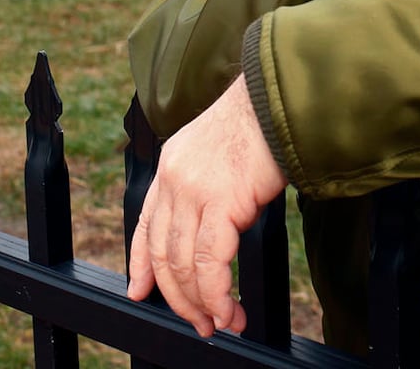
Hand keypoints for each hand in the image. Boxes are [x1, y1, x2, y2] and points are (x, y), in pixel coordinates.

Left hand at [127, 76, 288, 335]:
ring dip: (202, 302)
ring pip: (184, 263)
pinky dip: (217, 293)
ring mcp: (192, 190)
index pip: (146, 225)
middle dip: (179, 296)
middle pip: (163, 253)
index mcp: (170, 166)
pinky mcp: (220, 200)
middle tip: (199, 322)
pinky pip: (210, 261)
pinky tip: (227, 309)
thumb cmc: (263, 122)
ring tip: (221, 323)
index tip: (140, 290)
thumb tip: (223, 229)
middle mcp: (173, 179)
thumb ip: (212, 189)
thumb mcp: (221, 154)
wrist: (280, 97)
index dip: (141, 264)